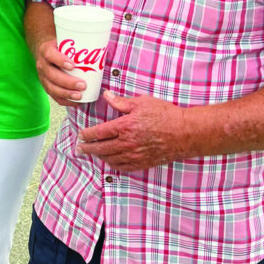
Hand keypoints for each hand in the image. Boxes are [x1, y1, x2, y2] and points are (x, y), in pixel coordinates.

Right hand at [34, 38, 88, 105]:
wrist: (46, 52)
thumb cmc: (60, 47)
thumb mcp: (65, 41)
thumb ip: (78, 44)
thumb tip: (102, 47)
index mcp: (46, 50)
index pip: (50, 55)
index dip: (60, 60)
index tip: (73, 65)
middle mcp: (42, 64)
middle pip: (52, 75)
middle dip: (67, 82)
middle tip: (82, 85)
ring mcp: (42, 77)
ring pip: (52, 87)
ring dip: (66, 93)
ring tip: (79, 96)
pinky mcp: (46, 86)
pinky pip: (54, 96)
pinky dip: (65, 100)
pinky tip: (75, 102)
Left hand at [75, 89, 190, 170]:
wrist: (185, 133)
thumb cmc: (165, 115)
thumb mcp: (142, 102)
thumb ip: (121, 102)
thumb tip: (106, 95)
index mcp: (125, 126)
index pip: (99, 132)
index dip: (87, 134)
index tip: (80, 134)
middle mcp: (127, 143)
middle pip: (100, 148)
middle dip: (87, 148)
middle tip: (79, 148)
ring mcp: (134, 155)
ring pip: (110, 159)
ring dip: (98, 156)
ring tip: (92, 154)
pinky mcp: (143, 163)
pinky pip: (122, 167)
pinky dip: (112, 165)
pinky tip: (109, 161)